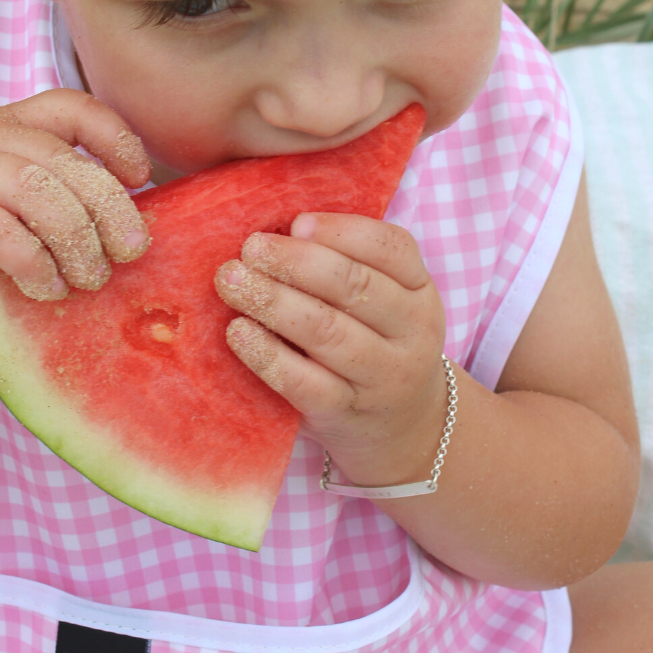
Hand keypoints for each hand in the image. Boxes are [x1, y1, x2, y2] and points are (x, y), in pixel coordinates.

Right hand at [0, 89, 150, 330]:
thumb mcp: (21, 209)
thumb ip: (65, 200)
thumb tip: (136, 229)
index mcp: (9, 125)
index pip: (71, 107)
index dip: (114, 137)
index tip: (140, 179)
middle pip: (63, 161)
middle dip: (107, 209)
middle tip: (130, 252)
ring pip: (35, 192)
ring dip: (75, 241)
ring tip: (91, 278)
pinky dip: (35, 262)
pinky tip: (49, 288)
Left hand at [215, 213, 447, 482]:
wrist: (402, 430)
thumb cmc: (376, 345)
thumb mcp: (385, 303)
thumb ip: (347, 265)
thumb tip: (278, 230)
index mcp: (420, 291)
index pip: (390, 248)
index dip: (341, 230)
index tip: (295, 222)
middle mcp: (411, 333)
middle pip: (355, 286)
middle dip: (295, 262)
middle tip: (250, 248)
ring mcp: (381, 377)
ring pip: (327, 331)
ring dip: (273, 301)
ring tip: (232, 282)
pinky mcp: (345, 413)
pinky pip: (304, 382)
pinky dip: (267, 354)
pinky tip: (237, 332)